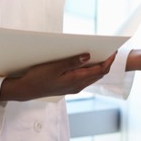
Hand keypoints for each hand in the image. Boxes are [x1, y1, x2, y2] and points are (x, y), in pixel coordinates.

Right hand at [0, 52, 115, 101]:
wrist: (26, 90)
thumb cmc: (38, 78)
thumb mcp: (54, 67)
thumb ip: (72, 62)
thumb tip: (88, 56)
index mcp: (76, 80)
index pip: (100, 71)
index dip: (109, 61)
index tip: (114, 50)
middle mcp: (78, 86)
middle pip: (99, 74)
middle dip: (106, 62)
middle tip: (110, 49)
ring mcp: (74, 87)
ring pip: (92, 77)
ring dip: (98, 66)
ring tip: (100, 53)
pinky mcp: (69, 87)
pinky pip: (85, 78)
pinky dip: (89, 70)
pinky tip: (86, 61)